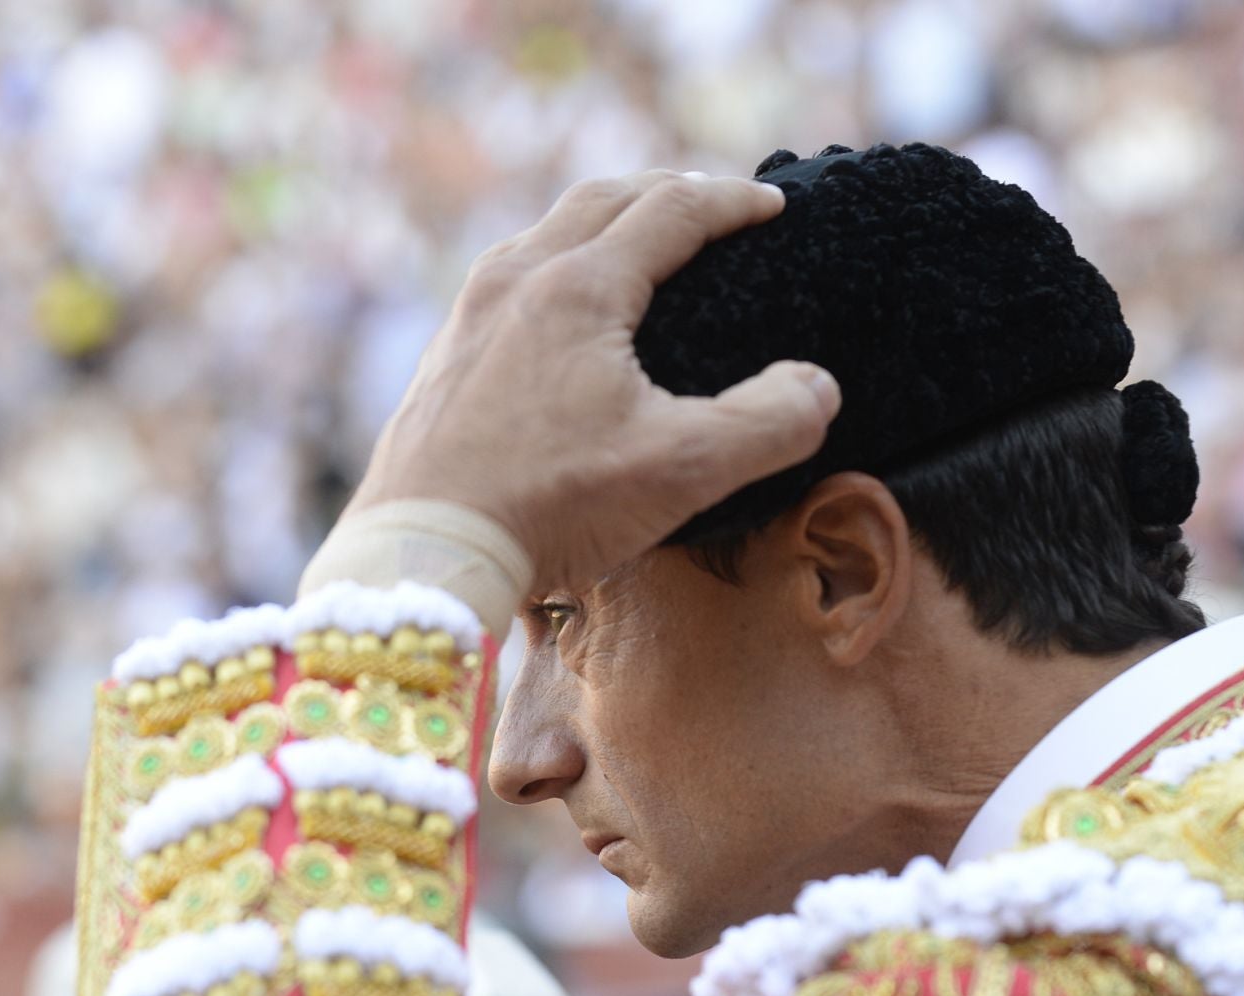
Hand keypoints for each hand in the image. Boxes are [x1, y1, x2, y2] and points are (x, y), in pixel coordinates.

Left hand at [346, 171, 840, 595]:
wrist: (425, 554)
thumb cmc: (551, 505)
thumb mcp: (681, 470)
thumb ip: (768, 424)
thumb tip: (817, 387)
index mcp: (580, 287)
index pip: (672, 210)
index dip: (732, 202)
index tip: (774, 206)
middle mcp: (516, 280)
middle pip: (603, 200)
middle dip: (667, 192)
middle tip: (713, 206)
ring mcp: (469, 316)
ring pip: (545, 233)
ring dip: (603, 222)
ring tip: (640, 243)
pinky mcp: (443, 358)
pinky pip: (508, 279)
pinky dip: (555, 265)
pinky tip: (561, 311)